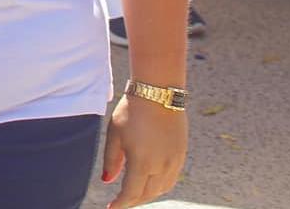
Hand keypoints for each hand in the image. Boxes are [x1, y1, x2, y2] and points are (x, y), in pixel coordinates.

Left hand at [101, 94, 186, 208]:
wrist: (158, 92)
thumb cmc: (132, 110)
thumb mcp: (115, 134)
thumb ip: (111, 160)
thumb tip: (107, 181)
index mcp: (142, 162)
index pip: (131, 194)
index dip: (120, 204)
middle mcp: (161, 165)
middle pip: (147, 195)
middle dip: (133, 200)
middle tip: (120, 201)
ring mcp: (174, 161)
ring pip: (161, 189)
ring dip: (147, 195)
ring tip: (134, 193)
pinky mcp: (181, 154)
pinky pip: (171, 179)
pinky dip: (159, 185)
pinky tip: (150, 182)